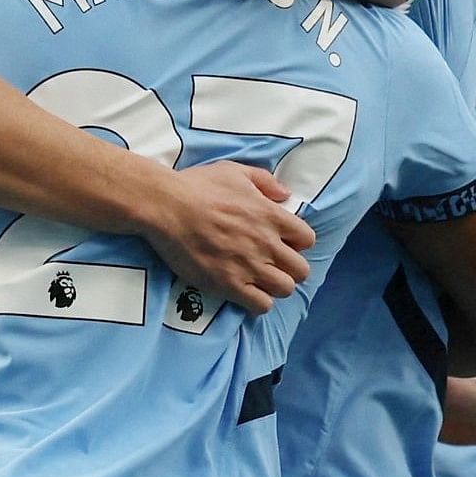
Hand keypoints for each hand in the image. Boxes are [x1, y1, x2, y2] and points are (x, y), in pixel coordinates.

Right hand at [145, 161, 315, 314]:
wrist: (167, 207)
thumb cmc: (199, 186)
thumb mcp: (236, 171)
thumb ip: (266, 182)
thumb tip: (286, 195)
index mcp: (272, 216)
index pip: (307, 239)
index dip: (298, 243)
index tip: (282, 242)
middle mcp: (267, 244)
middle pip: (301, 270)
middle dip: (291, 269)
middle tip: (273, 265)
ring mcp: (250, 267)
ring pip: (285, 289)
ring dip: (276, 286)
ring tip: (260, 281)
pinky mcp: (229, 285)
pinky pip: (261, 305)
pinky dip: (259, 302)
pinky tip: (247, 293)